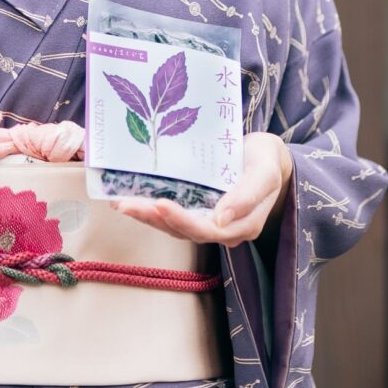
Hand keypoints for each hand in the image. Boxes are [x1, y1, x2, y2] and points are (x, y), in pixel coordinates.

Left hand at [111, 132, 292, 247]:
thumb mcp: (265, 173)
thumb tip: (220, 218)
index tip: (160, 203)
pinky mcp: (196, 211)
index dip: (181, 219)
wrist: (264, 156)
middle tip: (127, 205)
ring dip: (146, 216)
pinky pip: (172, 214)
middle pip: (183, 230)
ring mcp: (207, 222)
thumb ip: (248, 195)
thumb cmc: (266, 162)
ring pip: (173, 225)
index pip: (207, 230)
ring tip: (121, 203)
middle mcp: (221, 230)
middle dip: (153, 218)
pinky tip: (129, 198)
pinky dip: (150, 208)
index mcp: (241, 225)